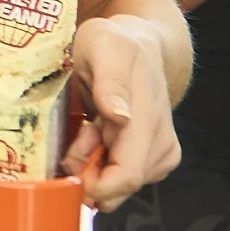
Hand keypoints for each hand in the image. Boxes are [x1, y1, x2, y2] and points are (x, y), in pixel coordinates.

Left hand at [65, 14, 180, 211]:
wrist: (139, 44)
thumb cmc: (114, 43)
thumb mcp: (103, 46)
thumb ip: (110, 82)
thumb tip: (121, 118)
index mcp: (148, 117)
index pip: (127, 176)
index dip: (94, 186)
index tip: (69, 165)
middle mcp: (160, 141)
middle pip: (119, 187)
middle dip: (88, 172)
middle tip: (78, 134)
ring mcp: (161, 151)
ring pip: (118, 184)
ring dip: (93, 164)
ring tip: (90, 126)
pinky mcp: (157, 157)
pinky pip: (122, 178)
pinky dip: (101, 163)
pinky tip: (98, 135)